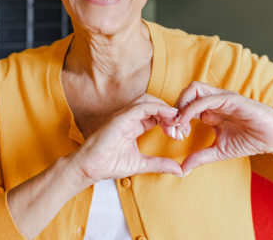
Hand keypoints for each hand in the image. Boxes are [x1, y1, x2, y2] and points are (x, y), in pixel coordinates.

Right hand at [70, 94, 184, 184]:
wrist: (90, 168)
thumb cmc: (109, 164)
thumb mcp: (141, 164)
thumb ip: (160, 164)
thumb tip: (180, 171)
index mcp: (134, 125)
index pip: (156, 115)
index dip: (171, 121)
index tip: (181, 134)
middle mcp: (129, 117)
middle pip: (155, 105)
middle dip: (171, 114)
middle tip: (182, 129)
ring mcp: (124, 116)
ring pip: (149, 101)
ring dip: (165, 109)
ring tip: (176, 121)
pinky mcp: (120, 117)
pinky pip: (141, 106)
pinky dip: (157, 108)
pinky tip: (169, 115)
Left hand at [174, 81, 272, 175]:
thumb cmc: (251, 140)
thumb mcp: (219, 151)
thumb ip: (200, 157)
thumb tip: (181, 170)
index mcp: (210, 110)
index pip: (184, 105)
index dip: (175, 118)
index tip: (174, 136)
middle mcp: (214, 101)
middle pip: (185, 93)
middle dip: (174, 109)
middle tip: (173, 129)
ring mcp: (222, 98)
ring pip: (193, 89)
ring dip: (181, 105)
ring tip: (179, 124)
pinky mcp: (231, 99)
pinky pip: (206, 99)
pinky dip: (192, 108)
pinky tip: (187, 122)